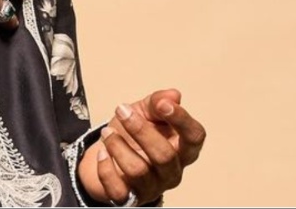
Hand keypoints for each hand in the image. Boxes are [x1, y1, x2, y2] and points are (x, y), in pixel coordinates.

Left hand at [80, 89, 205, 205]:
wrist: (106, 152)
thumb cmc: (132, 133)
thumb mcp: (145, 110)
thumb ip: (158, 101)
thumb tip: (172, 96)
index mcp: (182, 149)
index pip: (194, 138)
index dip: (182, 120)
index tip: (163, 104)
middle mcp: (171, 172)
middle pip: (165, 156)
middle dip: (141, 130)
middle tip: (121, 111)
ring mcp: (151, 187)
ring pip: (139, 171)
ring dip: (118, 146)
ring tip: (106, 132)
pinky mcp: (129, 198)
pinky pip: (118, 189)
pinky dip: (106, 168)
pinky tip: (102, 152)